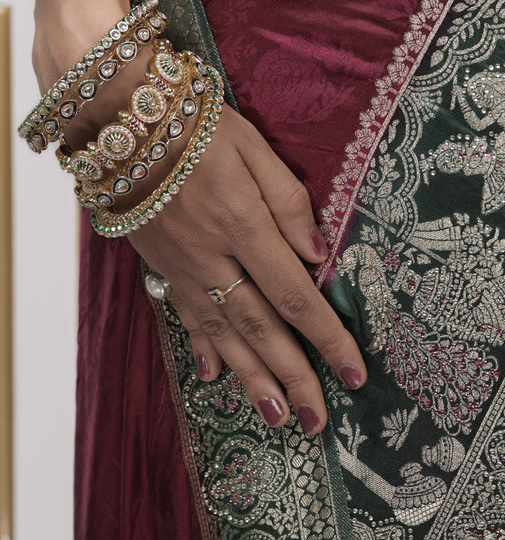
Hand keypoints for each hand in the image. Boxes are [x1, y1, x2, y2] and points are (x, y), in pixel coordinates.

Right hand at [131, 104, 364, 434]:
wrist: (115, 117)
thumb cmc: (192, 121)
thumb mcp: (251, 146)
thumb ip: (287, 201)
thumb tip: (318, 254)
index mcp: (242, 225)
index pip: (295, 295)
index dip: (327, 338)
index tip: (354, 373)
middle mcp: (212, 256)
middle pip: (261, 328)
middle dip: (293, 379)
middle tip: (317, 422)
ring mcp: (182, 267)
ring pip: (223, 334)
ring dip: (253, 381)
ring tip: (278, 419)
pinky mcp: (160, 267)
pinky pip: (186, 316)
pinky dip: (203, 349)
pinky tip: (217, 377)